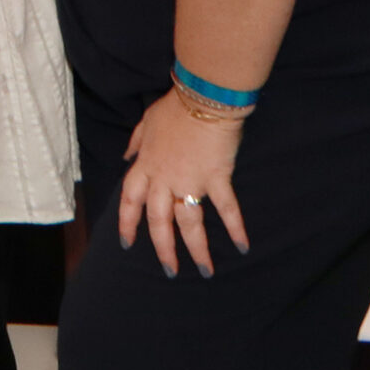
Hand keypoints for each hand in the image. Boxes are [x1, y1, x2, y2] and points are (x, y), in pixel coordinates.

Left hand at [118, 90, 250, 277]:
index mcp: (145, 166)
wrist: (202, 98)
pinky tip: (242, 246)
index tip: (127, 243)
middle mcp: (164, 179)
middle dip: (163, 248)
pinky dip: (235, 227)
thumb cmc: (176, 106)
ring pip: (188, 223)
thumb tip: (126, 154)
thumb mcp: (147, 121)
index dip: (127, 222)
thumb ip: (136, 142)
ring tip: (205, 270)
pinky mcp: (216, 178)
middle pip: (159, 221)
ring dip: (197, 249)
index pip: (130, 200)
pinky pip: (226, 208)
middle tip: (170, 271)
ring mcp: (189, 181)